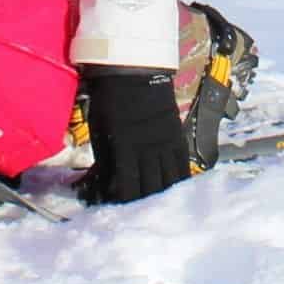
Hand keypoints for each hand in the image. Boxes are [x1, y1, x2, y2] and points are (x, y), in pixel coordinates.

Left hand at [78, 66, 189, 203]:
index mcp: (125, 148)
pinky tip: (177, 193)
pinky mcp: (177, 137)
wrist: (134, 70)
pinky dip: (179, 182)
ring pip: (168, 181)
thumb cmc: (109, 98)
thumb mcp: (100, 130)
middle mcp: (148, 150)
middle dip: (142, 205)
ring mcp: (166, 144)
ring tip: (157, 209)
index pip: (127, 188)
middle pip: (149, 189)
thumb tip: (104, 187)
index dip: (124, 204)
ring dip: (161, 196)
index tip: (119, 212)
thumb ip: (105, 161)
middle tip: (137, 214)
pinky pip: (182, 167)